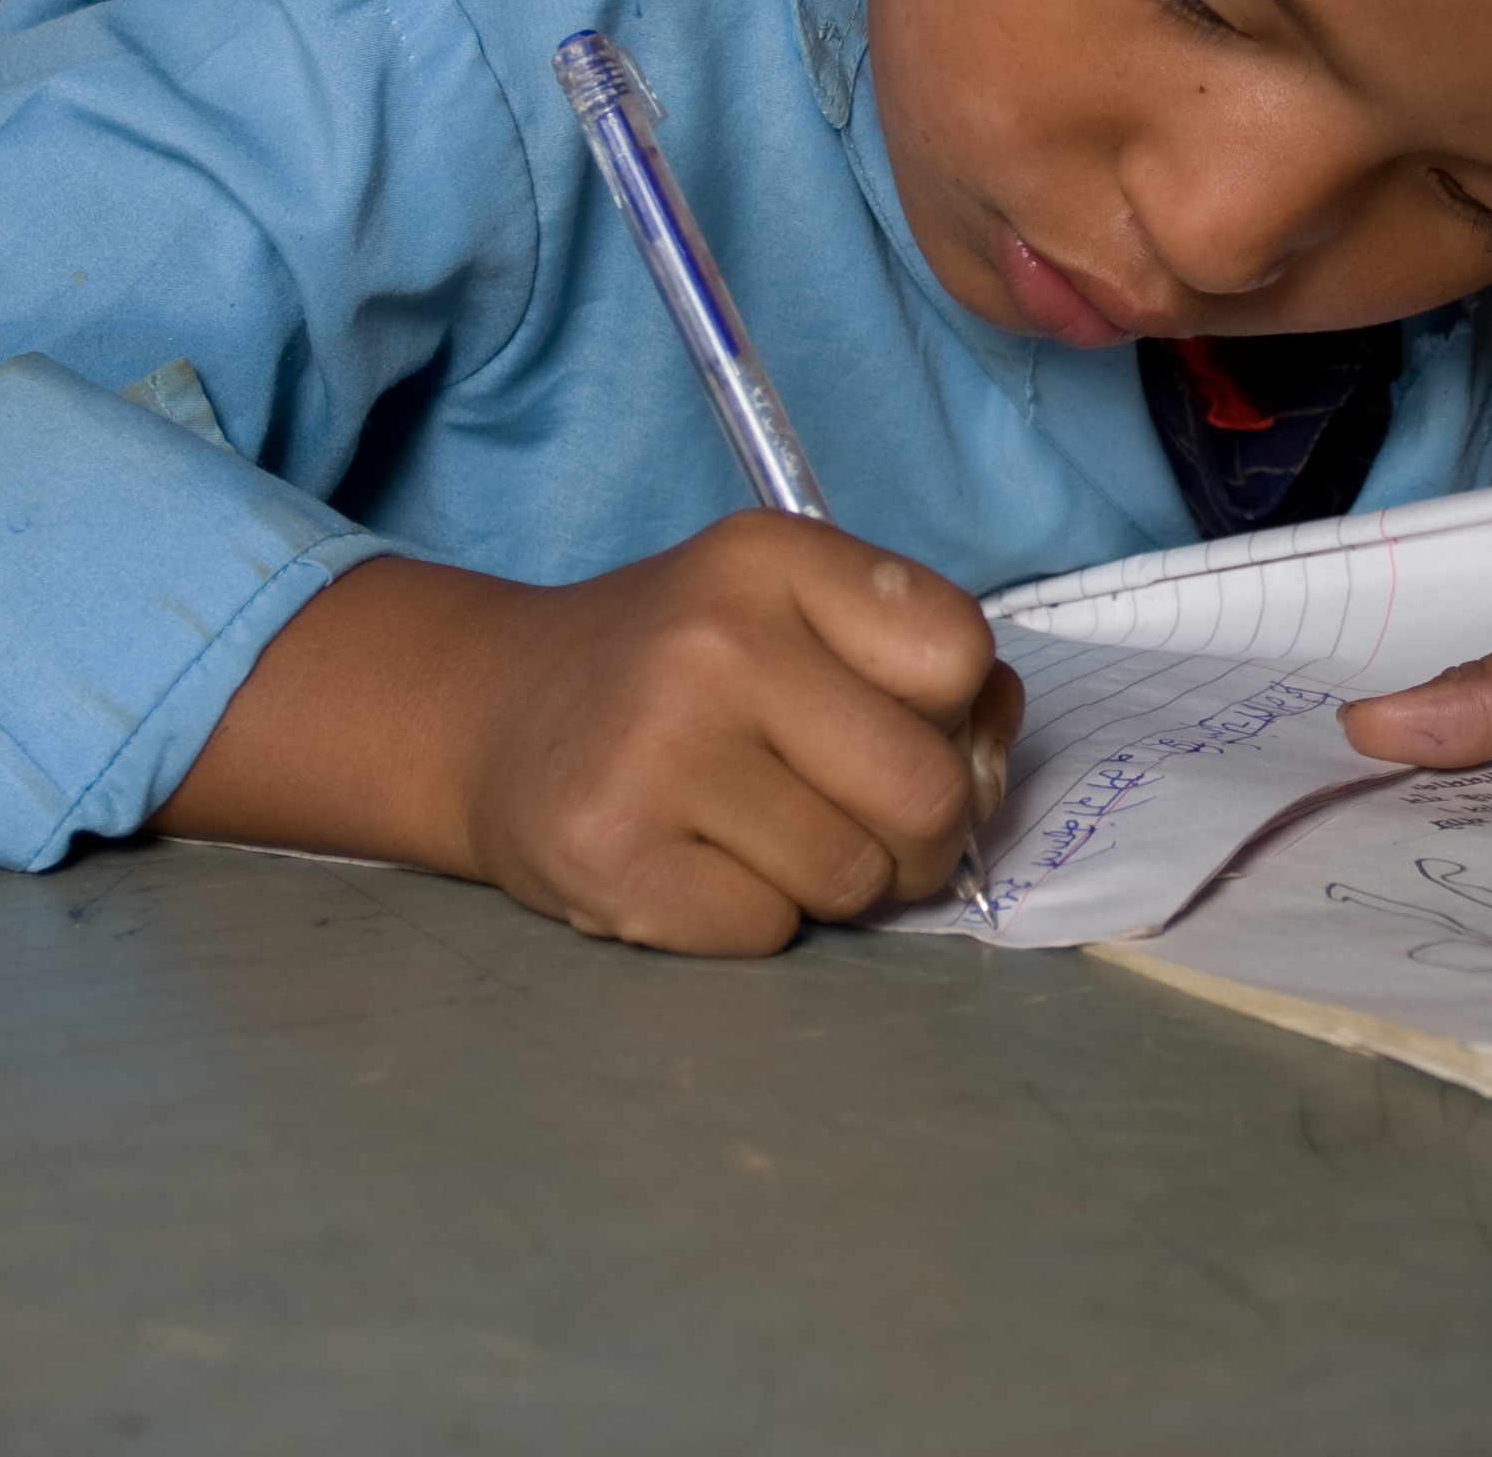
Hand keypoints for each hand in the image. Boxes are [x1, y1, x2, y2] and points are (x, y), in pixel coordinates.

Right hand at [153, 513, 1022, 956]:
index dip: (953, 714)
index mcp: (772, 558)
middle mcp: (713, 642)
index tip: (896, 721)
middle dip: (917, 832)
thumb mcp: (788, 610)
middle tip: (853, 818)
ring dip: (830, 881)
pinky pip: (770, 934)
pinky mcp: (612, 859)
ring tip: (755, 832)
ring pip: (856, 879)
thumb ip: (911, 660)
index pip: (960, 654)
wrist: (492, 716)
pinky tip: (693, 864)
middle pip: (928, 790)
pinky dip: (751, 919)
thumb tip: (999, 735)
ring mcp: (655, 752)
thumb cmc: (678, 671)